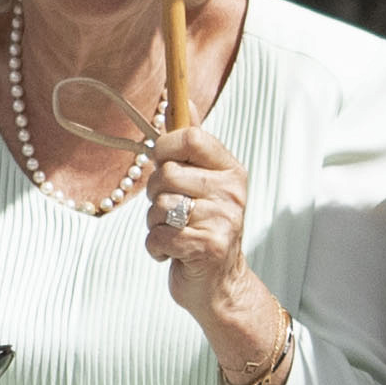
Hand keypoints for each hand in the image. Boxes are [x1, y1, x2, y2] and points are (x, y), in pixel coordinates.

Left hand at [142, 121, 256, 317]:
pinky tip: (171, 253)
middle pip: (167, 174)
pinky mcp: (208, 248)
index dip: (164, 147)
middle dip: (155, 194)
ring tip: (172, 233)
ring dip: (154, 224)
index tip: (160, 162)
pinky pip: (158, 236)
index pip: (192, 137)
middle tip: (169, 211)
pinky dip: (155, 247)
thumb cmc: (203, 228)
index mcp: (230, 170)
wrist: (220, 285)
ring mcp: (222, 220)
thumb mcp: (202, 182)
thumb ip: (191, 144)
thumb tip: (181, 99)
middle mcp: (231, 192)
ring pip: (159, 206)